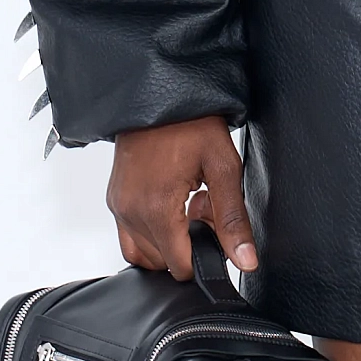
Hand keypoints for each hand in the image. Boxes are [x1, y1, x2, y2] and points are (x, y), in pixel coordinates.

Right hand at [107, 115, 256, 278]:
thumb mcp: (223, 166)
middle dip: (189, 245)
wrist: (162, 93)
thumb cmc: (193, 122)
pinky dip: (152, 232)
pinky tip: (171, 204)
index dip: (207, 254)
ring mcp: (119, 206)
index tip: (216, 225)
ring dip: (169, 241)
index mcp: (158, 208)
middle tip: (205, 206)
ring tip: (188, 203)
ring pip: (145, 253)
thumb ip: (233, 218)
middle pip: (164, 262)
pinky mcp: (115, 199)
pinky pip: (130, 236)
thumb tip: (245, 260)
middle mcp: (131, 212)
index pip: (182, 267)